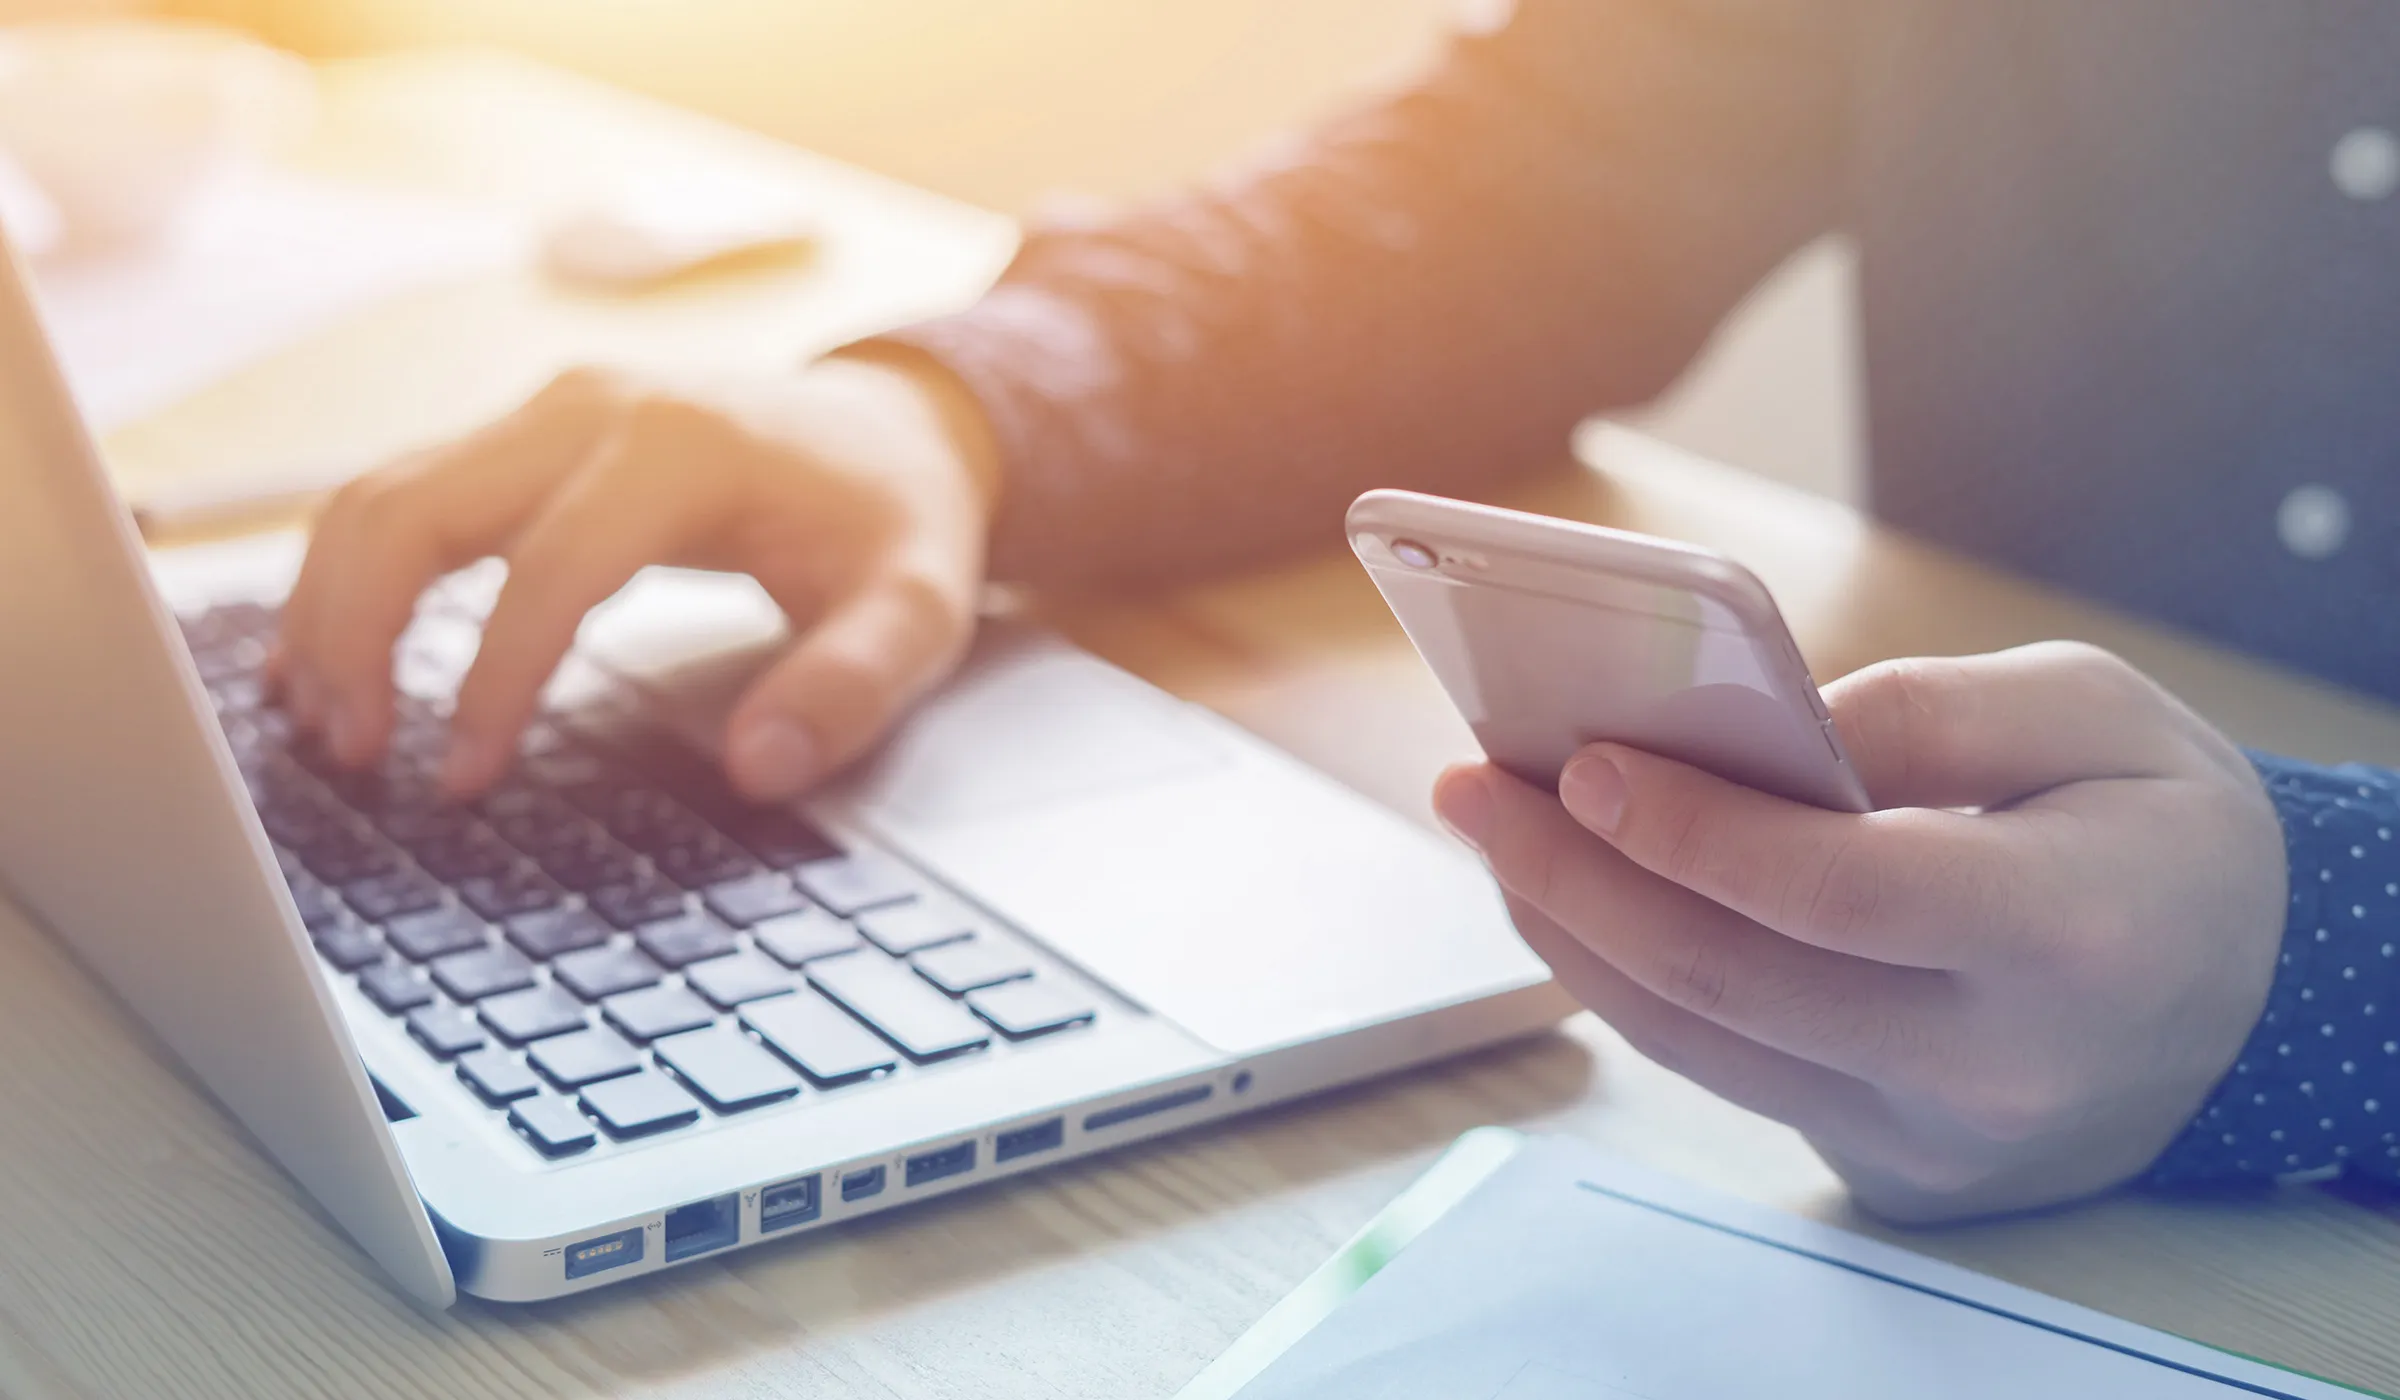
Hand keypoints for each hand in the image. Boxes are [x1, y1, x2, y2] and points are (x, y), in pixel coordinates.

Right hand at [272, 351, 999, 797]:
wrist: (897, 427)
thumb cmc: (896, 520)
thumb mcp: (917, 610)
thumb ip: (851, 687)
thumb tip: (760, 768)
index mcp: (681, 446)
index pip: (549, 570)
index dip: (492, 682)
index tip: (463, 779)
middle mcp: (593, 407)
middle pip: (416, 507)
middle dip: (359, 633)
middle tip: (349, 754)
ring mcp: (547, 411)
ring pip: (383, 494)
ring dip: (332, 605)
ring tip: (324, 724)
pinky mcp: (525, 435)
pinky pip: (403, 494)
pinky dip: (349, 572)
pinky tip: (323, 655)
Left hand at [1432, 642, 2288, 1220]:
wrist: (2237, 998)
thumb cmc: (2161, 830)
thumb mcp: (2099, 711)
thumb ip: (1932, 707)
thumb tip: (1753, 727)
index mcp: (2069, 934)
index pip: (1837, 892)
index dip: (1692, 828)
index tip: (1580, 762)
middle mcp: (1997, 1065)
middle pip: (1730, 979)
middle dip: (1573, 877)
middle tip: (1473, 786)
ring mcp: (1936, 1139)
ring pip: (1701, 1042)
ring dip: (1570, 934)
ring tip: (1495, 833)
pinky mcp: (1889, 1168)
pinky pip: (1725, 1073)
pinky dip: (1630, 984)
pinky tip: (1574, 900)